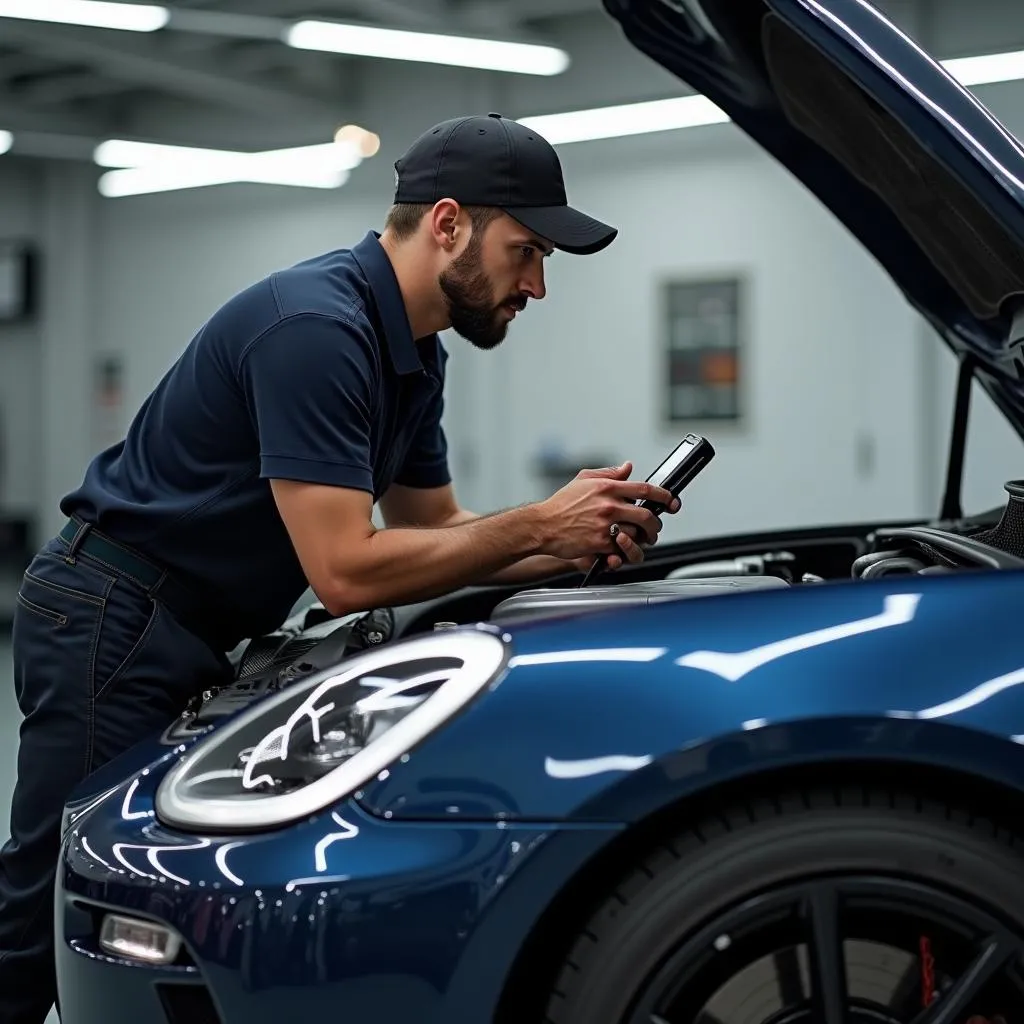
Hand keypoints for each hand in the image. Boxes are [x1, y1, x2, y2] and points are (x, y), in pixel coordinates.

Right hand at [537, 462, 679, 568]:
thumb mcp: (584, 480)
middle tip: (653, 528)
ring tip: (638, 540)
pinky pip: (622, 549)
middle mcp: (609, 506)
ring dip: (641, 540)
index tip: (671, 501)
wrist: (542, 525)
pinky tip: (619, 547)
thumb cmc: (560, 505)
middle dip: (655, 524)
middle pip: (647, 516)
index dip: (664, 495)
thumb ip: (609, 473)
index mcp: (607, 488)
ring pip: (637, 535)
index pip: (645, 489)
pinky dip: (624, 551)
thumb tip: (627, 468)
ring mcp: (605, 526)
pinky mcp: (600, 544)